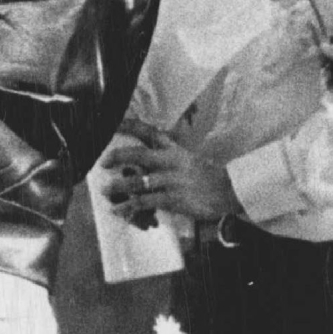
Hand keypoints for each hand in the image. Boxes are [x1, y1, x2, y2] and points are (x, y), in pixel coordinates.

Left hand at [101, 122, 239, 221]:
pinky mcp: (174, 199)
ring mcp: (172, 181)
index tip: (113, 123)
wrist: (229, 192)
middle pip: (139, 155)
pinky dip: (130, 207)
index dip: (130, 126)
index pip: (150, 133)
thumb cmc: (207, 178)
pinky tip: (119, 210)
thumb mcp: (188, 161)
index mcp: (174, 150)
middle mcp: (171, 162)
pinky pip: (146, 202)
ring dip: (119, 187)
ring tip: (107, 191)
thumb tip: (141, 167)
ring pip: (138, 182)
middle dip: (118, 157)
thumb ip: (167, 160)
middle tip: (103, 162)